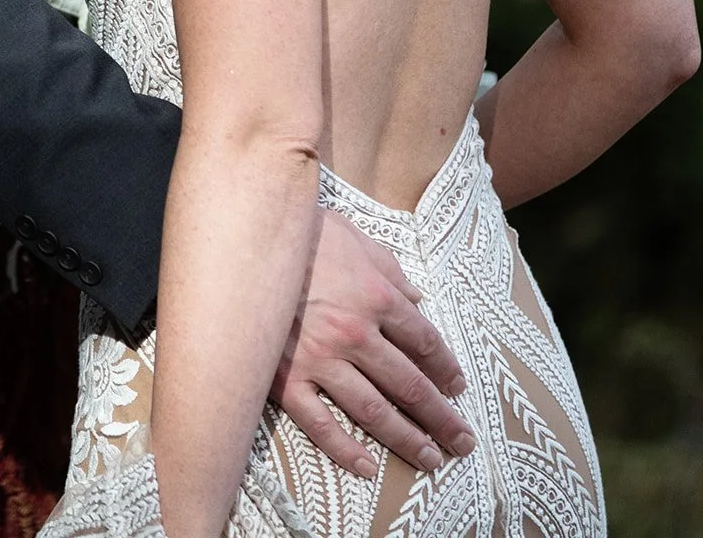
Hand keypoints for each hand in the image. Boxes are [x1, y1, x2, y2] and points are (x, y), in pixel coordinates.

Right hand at [272, 209, 477, 477]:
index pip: (424, 342)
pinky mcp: (284, 380)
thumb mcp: (355, 238)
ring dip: (407, 439)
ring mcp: (320, 360)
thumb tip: (417, 298)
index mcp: (376, 297)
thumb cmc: (300, 235)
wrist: (239, 243)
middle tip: (462, 441)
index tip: (458, 388)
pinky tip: (367, 467)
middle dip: (441, 417)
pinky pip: (320, 423)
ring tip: (431, 460)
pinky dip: (345, 449)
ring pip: (374, 410)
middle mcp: (356, 334)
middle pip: (410, 384)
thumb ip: (389, 269)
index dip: (446, 368)